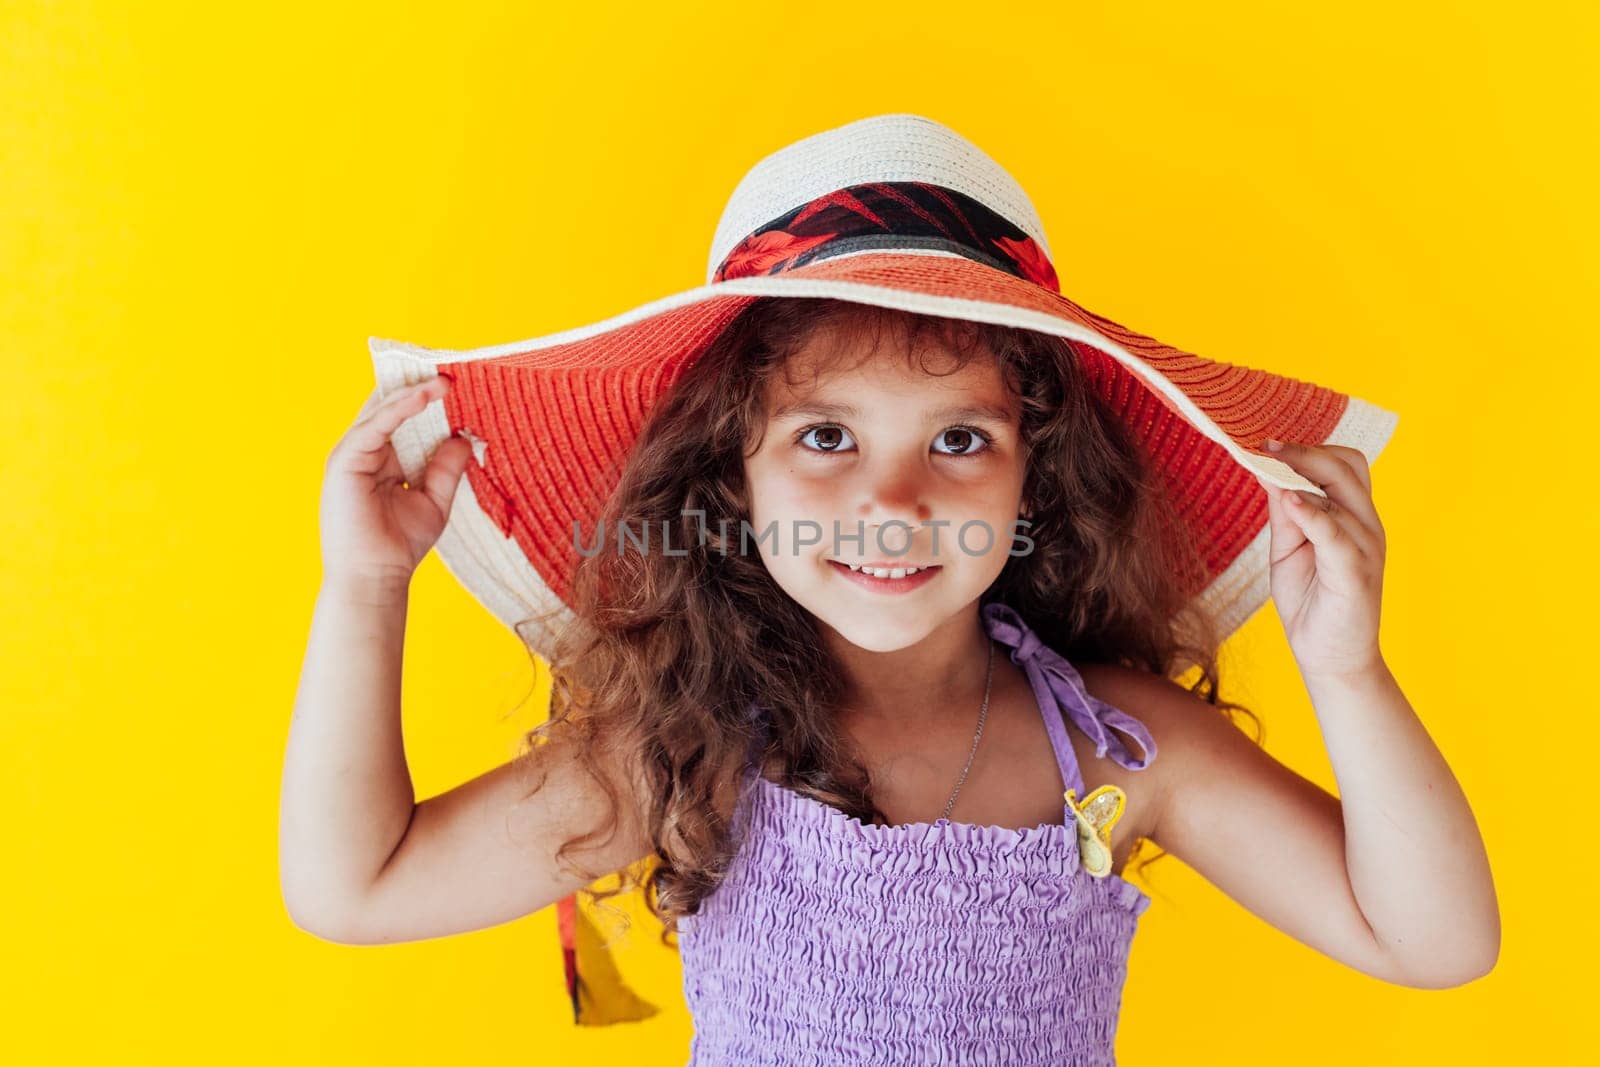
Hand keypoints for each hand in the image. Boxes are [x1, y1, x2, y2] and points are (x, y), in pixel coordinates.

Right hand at [319, 376, 475, 589]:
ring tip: (446, 377)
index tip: (457, 382)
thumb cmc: (400, 545)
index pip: (402, 418)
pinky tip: (425, 395)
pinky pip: (375, 425)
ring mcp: (351, 454)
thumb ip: (446, 468)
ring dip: (414, 390)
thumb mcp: (434, 499)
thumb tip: (463, 436)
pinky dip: (401, 408)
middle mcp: (364, 451)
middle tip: (452, 367)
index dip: (425, 399)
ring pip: (382, 410)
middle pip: (389, 407)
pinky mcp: (345, 460)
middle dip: (418, 385)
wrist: (375, 577)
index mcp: (381, 459)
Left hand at [1254, 439, 1387, 681]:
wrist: (1329, 658)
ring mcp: (1366, 548)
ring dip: (1303, 475)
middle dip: (1304, 451)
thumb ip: (1284, 513)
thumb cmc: (1310, 601)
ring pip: (1343, 494)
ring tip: (1268, 464)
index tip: (1266, 441)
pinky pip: (1336, 535)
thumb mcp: (1289, 549)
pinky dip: (1313, 514)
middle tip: (1265, 445)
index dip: (1309, 448)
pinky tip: (1289, 501)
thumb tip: (1267, 471)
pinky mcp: (1355, 574)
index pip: (1344, 464)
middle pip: (1346, 468)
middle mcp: (1367, 526)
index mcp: (1354, 516)